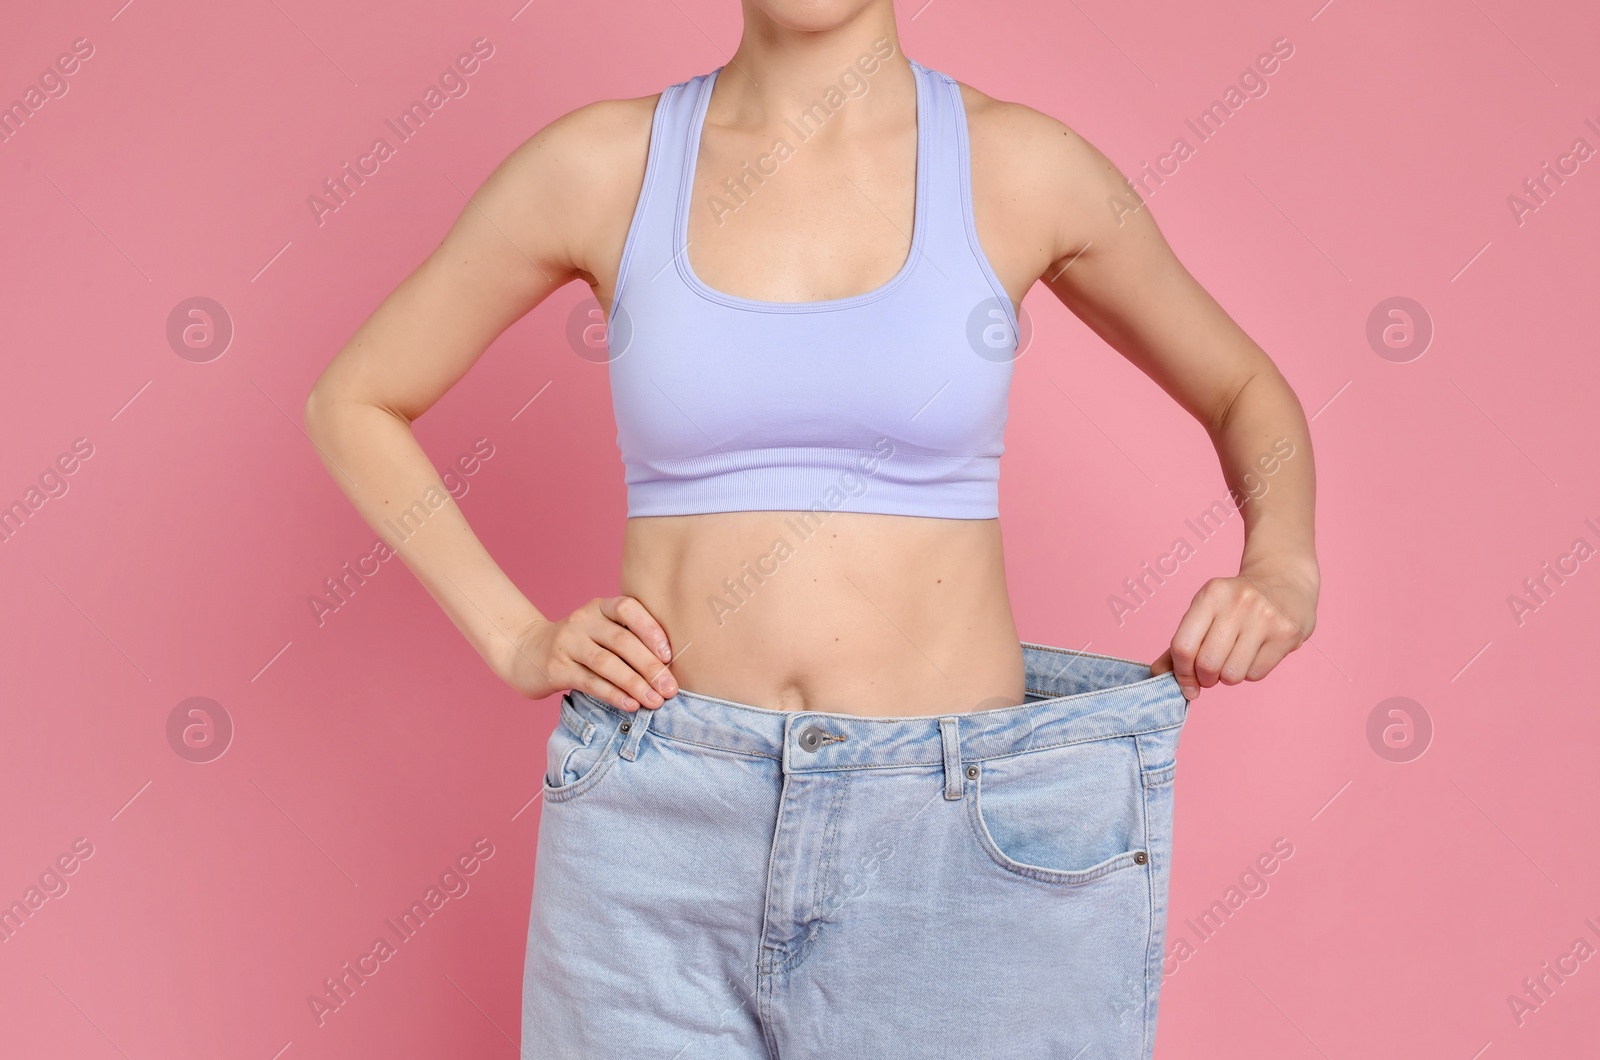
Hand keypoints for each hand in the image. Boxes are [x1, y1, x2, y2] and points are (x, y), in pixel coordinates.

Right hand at [498, 596, 677, 711]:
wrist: (527, 651)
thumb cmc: (579, 644)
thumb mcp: (601, 631)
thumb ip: (629, 639)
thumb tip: (668, 669)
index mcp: (600, 606)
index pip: (629, 609)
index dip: (651, 630)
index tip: (669, 656)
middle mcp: (582, 620)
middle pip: (622, 641)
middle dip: (650, 667)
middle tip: (670, 689)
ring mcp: (567, 643)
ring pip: (606, 663)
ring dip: (635, 684)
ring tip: (655, 701)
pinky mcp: (556, 668)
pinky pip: (590, 682)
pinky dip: (613, 694)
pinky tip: (630, 705)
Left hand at [1151, 562, 1317, 700]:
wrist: (1285, 579)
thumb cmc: (1236, 603)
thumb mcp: (1206, 611)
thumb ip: (1182, 643)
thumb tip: (1157, 675)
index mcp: (1210, 595)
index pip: (1183, 646)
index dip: (1181, 673)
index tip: (1187, 684)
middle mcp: (1237, 604)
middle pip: (1207, 664)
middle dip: (1205, 678)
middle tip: (1212, 672)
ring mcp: (1264, 618)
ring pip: (1232, 674)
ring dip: (1228, 676)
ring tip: (1235, 658)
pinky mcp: (1286, 633)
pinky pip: (1255, 674)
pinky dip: (1250, 672)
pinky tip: (1256, 653)